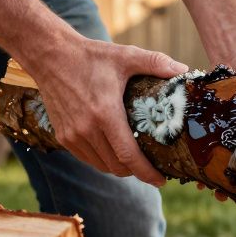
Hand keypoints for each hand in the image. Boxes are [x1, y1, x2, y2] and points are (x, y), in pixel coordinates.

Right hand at [25, 35, 186, 186]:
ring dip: (119, 167)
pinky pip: (87, 159)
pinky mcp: (63, 136)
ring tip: (134, 159)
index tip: (161, 180)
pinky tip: (113, 150)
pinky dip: (102, 160)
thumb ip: (156, 63)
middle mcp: (86, 129)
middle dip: (136, 171)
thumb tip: (184, 69)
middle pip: (117, 166)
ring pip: (102, 166)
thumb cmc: (91, 56)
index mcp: (105, 113)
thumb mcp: (126, 56)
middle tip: (152, 166)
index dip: (147, 173)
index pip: (128, 155)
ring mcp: (72, 135)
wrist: (51, 56)